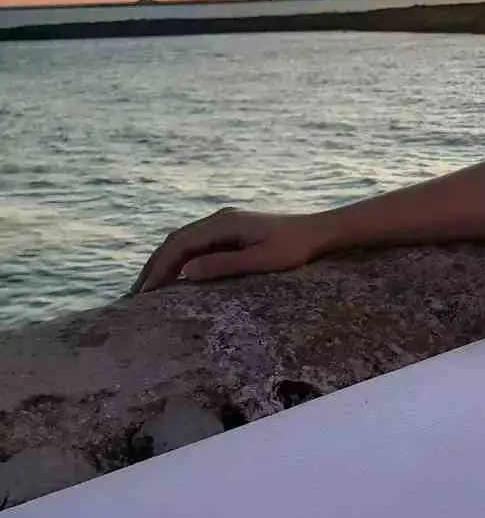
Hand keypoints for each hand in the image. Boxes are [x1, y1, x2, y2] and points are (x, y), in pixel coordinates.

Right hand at [129, 207, 329, 293]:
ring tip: (147, 291)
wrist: (317, 231)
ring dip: (164, 263)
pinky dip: (179, 260)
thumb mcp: (261, 261)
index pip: (179, 245)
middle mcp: (220, 219)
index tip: (143, 294)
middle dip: (153, 267)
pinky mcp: (230, 231)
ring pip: (183, 242)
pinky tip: (174, 279)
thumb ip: (224, 265)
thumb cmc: (293, 249)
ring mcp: (224, 224)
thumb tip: (186, 271)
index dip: (158, 268)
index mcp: (224, 224)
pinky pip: (196, 245)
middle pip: (175, 241)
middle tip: (134, 298)